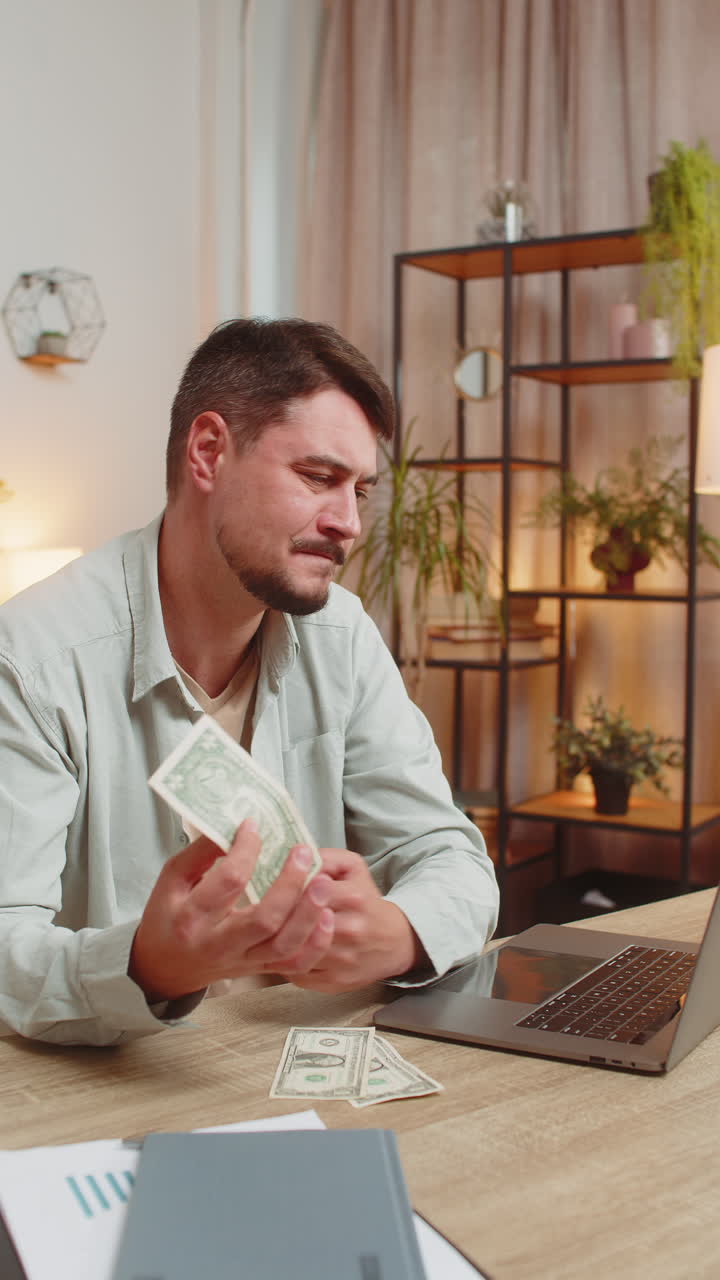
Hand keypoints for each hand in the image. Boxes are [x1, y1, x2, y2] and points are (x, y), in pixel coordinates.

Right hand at [128, 820, 334, 1001]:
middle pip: (264, 920)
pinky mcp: (259, 969)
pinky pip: (295, 964)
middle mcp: (219, 944)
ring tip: (324, 882)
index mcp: (192, 918)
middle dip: (290, 885)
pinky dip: (316, 944)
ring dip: (309, 914)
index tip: (255, 826)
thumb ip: (201, 852)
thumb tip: (239, 826)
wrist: (166, 968)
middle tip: (304, 852)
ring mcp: (242, 961)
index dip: (247, 850)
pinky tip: (327, 917)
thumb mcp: (172, 879)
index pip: (229, 881)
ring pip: (284, 945)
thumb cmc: (168, 916)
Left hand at [278, 848, 424, 992]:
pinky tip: (282, 951)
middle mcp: (350, 930)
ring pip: (295, 952)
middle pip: (300, 924)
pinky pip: (296, 974)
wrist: (395, 943)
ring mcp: (342, 960)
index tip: (276, 887)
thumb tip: (296, 857)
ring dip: (278, 941)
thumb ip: (326, 857)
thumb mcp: (354, 869)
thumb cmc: (367, 902)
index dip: (289, 889)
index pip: (310, 891)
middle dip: (280, 917)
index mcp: (355, 898)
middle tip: (265, 909)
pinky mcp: (333, 983)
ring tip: (268, 930)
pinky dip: (285, 963)